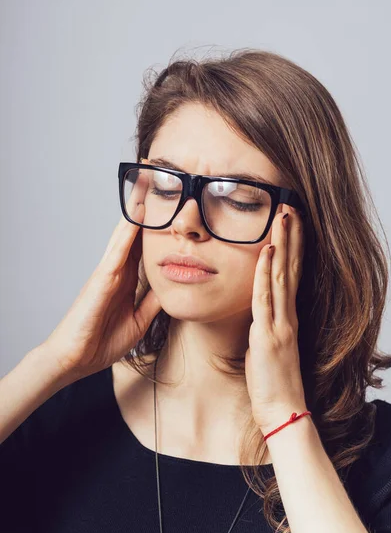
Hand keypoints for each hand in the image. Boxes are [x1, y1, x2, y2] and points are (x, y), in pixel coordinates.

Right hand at [42, 182, 161, 382]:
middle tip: (156, 173)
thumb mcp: (140, 319)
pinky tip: (137, 213)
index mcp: (127, 277)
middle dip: (144, 201)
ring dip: (136, 206)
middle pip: (134, 229)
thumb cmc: (102, 340)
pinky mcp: (102, 279)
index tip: (170, 199)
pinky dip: (128, 231)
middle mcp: (118, 268)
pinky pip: (118, 250)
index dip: (157, 221)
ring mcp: (108, 271)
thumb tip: (172, 286)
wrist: (76, 359)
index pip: (144, 243)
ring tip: (147, 179)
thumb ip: (153, 301)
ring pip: (125, 231)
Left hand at [245, 204, 306, 435]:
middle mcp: (287, 315)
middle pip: (291, 267)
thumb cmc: (273, 381)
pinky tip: (267, 252)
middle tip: (290, 206)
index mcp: (286, 316)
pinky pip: (266, 298)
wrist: (283, 411)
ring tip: (283, 216)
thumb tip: (256, 314)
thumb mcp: (267, 346)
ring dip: (282, 244)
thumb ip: (264, 326)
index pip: (291, 274)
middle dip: (290, 235)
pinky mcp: (267, 335)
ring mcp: (280, 323)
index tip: (291, 223)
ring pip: (282, 275)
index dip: (292, 246)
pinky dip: (266, 273)